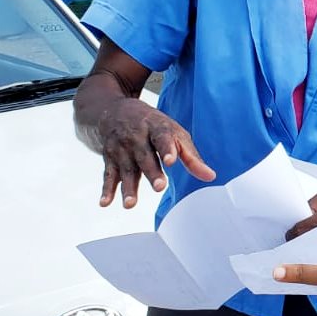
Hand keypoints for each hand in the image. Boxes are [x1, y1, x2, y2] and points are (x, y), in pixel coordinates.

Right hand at [97, 97, 214, 207]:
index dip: (168, 149)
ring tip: (130, 204)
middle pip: (145, 156)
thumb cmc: (152, 126)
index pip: (163, 137)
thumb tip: (210, 176)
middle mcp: (137, 137)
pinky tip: (105, 202)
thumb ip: (191, 156)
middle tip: (159, 186)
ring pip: (126, 169)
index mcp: (156, 127)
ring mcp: (121, 148)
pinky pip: (108, 175)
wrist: (114, 111)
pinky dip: (106, 189)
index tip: (172, 160)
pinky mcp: (109, 158)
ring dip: (128, 187)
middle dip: (151, 172)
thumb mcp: (173, 132)